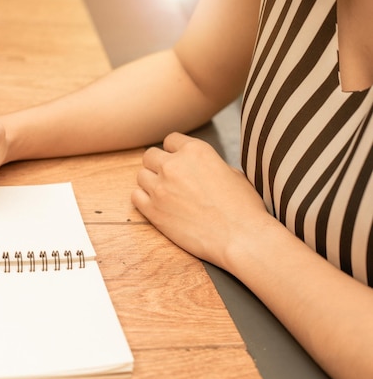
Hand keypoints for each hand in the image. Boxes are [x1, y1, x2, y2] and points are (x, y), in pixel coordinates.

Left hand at [131, 133, 269, 269]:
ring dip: (150, 183)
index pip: (171, 140)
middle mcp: (173, 165)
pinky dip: (143, 199)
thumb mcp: (231, 172)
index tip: (179, 162)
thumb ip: (207, 164)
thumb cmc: (243, 207)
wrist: (240, 237)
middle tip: (169, 180)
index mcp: (195, 150)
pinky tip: (157, 206)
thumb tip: (198, 167)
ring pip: (141, 176)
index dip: (174, 152)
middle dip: (158, 165)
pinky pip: (135, 196)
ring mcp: (160, 187)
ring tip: (165, 195)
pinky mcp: (153, 210)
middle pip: (150, 156)